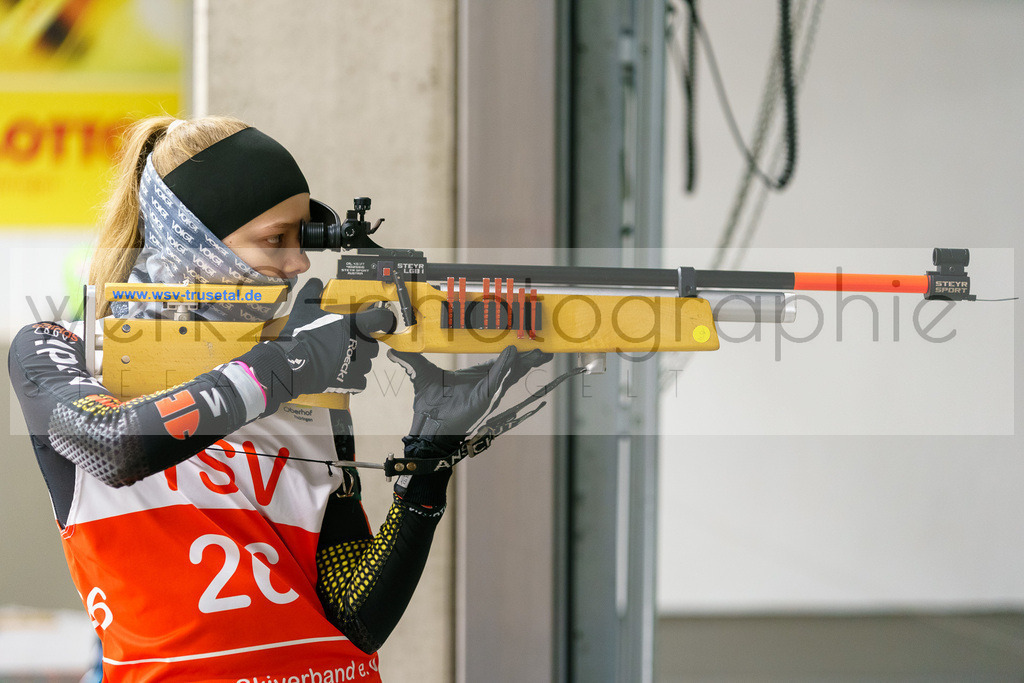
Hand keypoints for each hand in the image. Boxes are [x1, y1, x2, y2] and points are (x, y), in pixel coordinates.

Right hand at [240, 278, 393, 407]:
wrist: (295, 363)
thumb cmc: (303, 335)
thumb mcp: (305, 308)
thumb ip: (313, 293)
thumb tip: (315, 281)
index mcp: (357, 326)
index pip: (383, 319)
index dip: (382, 318)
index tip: (378, 320)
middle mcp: (363, 345)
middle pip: (373, 344)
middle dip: (363, 344)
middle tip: (347, 343)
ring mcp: (360, 365)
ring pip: (366, 363)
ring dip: (358, 362)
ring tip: (341, 361)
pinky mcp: (353, 381)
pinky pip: (361, 381)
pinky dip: (353, 380)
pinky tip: (342, 376)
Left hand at [387, 346, 552, 507]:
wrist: (427, 427)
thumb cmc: (428, 405)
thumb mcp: (421, 374)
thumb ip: (411, 360)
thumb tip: (393, 349)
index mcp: (476, 376)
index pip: (499, 361)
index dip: (513, 351)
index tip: (527, 341)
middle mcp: (485, 384)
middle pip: (512, 367)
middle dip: (529, 358)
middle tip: (544, 349)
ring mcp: (486, 391)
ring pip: (509, 372)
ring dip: (524, 362)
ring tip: (539, 352)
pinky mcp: (483, 398)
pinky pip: (497, 380)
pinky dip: (506, 368)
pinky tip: (515, 357)